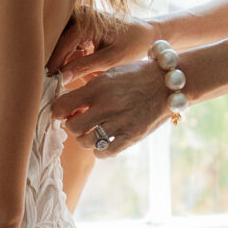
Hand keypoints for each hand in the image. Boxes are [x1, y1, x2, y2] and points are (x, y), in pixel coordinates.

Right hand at [48, 9, 153, 77]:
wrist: (148, 34)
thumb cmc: (134, 45)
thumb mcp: (111, 59)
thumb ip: (85, 67)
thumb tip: (62, 78)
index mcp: (88, 20)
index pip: (63, 43)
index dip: (54, 63)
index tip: (47, 81)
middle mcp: (80, 15)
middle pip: (59, 41)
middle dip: (57, 61)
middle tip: (52, 82)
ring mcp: (80, 18)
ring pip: (62, 43)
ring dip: (65, 60)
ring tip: (65, 77)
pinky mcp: (81, 26)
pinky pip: (69, 43)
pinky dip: (72, 57)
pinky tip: (79, 67)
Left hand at [57, 55, 172, 156]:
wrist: (168, 84)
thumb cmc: (138, 76)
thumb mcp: (111, 74)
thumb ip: (90, 88)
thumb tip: (69, 105)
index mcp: (99, 87)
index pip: (63, 105)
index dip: (59, 111)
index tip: (62, 112)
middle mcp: (107, 105)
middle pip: (73, 127)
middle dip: (73, 125)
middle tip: (80, 122)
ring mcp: (119, 123)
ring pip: (86, 142)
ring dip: (85, 139)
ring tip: (93, 132)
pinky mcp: (131, 137)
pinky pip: (104, 153)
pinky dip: (99, 151)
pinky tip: (103, 142)